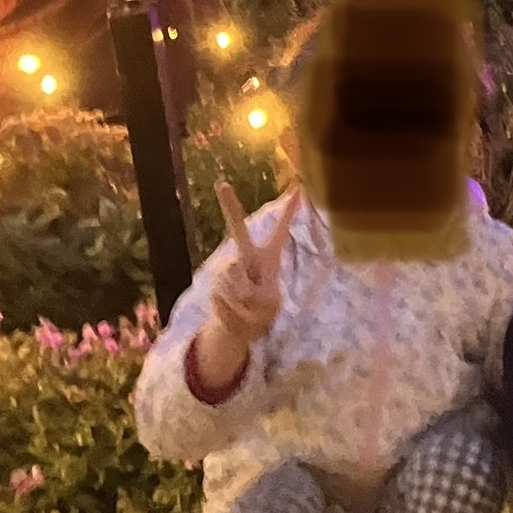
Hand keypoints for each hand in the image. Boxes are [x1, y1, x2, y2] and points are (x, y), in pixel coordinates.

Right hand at [204, 183, 300, 366]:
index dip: (289, 211)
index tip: (299, 188)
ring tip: (244, 305)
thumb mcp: (268, 304)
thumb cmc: (260, 311)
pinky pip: (223, 289)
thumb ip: (257, 292)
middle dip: (229, 205)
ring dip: (240, 298)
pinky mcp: (213, 278)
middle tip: (221, 183)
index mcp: (269, 258)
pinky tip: (233, 308)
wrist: (237, 329)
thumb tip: (234, 281)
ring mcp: (227, 265)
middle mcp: (246, 256)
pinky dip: (230, 305)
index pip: (281, 231)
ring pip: (232, 275)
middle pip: (237, 228)